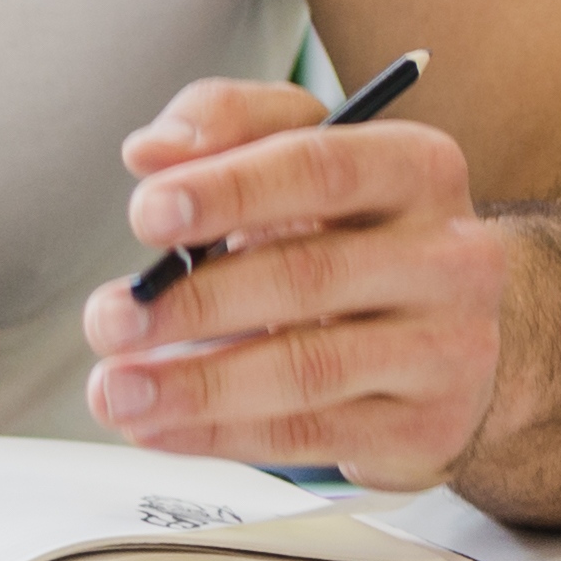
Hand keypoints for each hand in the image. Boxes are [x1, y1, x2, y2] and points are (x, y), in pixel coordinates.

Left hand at [78, 74, 504, 486]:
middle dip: (193, 301)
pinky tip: (158, 426)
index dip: (230, 189)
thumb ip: (229, 124)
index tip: (147, 211)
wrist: (451, 337)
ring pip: (309, 370)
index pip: (324, 167)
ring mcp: (448, 350)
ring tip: (117, 387)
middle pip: (309, 275)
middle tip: (109, 318)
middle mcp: (451, 257)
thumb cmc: (357, 236)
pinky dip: (217, 435)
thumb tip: (153, 148)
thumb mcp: (305, 155)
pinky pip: (308, 436)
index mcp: (419, 169)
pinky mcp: (426, 429)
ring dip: (195, 383)